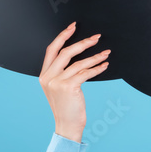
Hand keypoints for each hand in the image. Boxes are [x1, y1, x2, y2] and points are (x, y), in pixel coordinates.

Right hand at [39, 21, 110, 142]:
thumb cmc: (66, 107)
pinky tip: (104, 65)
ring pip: (78, 62)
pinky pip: (85, 72)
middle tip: (96, 37)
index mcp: (44, 75)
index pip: (52, 50)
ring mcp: (57, 82)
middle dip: (82, 42)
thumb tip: (78, 57)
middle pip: (65, 52)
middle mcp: (48, 77)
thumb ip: (61, 73)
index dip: (63, 36)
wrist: (67, 125)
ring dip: (95, 56)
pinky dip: (97, 68)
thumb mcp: (58, 88)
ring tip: (106, 53)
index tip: (73, 26)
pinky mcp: (68, 87)